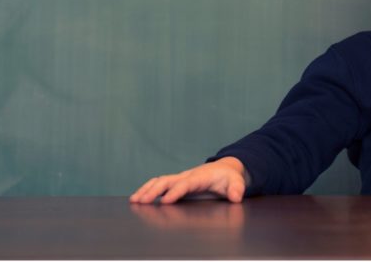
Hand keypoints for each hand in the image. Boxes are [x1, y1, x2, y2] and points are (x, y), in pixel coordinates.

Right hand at [129, 157, 248, 203]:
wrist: (225, 169)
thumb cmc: (229, 178)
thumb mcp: (236, 182)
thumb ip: (237, 189)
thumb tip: (236, 196)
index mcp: (199, 177)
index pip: (185, 184)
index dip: (175, 192)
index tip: (164, 201)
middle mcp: (186, 176)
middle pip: (167, 181)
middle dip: (153, 191)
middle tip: (141, 201)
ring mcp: (180, 179)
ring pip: (159, 181)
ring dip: (146, 190)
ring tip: (134, 200)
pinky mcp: (176, 183)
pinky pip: (159, 185)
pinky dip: (147, 189)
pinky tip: (138, 198)